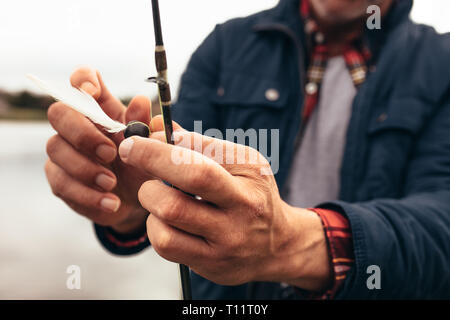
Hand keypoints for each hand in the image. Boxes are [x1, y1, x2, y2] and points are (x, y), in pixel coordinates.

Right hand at [45, 67, 152, 233]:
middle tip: (110, 153)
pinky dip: (87, 194)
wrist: (137, 201)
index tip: (93, 91)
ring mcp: (63, 151)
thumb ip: (144, 124)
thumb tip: (141, 101)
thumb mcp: (150, 147)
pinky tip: (111, 203)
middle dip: (83, 133)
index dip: (82, 79)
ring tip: (112, 183)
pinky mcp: (59, 179)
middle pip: (59, 112)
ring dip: (85, 168)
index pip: (81, 80)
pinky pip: (61, 182)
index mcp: (101, 109)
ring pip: (55, 148)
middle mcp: (76, 125)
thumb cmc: (141, 164)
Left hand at [119, 127, 332, 290]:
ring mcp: (226, 243)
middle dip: (150, 168)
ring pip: (168, 221)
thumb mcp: (240, 163)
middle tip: (137, 161)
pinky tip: (166, 220)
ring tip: (158, 195)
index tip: (134, 141)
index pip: (200, 159)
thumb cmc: (253, 195)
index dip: (159, 148)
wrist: (278, 246)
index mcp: (249, 178)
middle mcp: (241, 211)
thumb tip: (157, 127)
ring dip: (151, 201)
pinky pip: (167, 245)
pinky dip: (156, 227)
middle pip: (184, 189)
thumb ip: (199, 144)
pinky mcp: (211, 265)